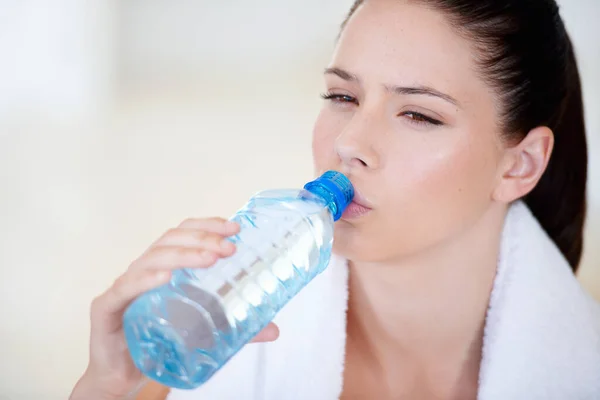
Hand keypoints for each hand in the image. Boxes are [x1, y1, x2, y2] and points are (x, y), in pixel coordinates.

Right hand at [70, 217, 279, 399]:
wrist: (122, 378)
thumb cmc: (159, 344)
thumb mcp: (203, 332)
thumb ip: (236, 329)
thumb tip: (274, 328)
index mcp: (163, 267)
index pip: (184, 234)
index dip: (208, 226)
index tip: (235, 228)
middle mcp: (142, 270)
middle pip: (170, 240)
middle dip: (202, 239)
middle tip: (229, 249)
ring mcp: (124, 287)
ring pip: (151, 258)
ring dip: (183, 254)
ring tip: (210, 259)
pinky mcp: (106, 308)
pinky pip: (125, 289)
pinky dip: (144, 279)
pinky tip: (165, 278)